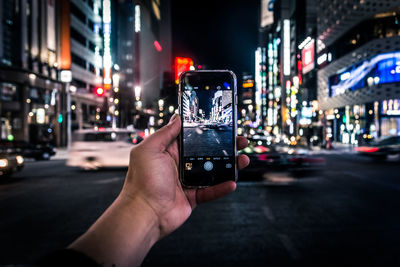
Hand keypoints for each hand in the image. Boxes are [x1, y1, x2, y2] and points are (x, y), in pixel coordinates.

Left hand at [120, 114, 249, 238]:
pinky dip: (222, 188)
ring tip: (242, 160)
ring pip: (212, 171)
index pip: (192, 138)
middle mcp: (180, 165)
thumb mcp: (150, 150)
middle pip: (206, 153)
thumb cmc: (142, 181)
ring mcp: (187, 181)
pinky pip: (211, 191)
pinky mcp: (193, 197)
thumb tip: (177, 118)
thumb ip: (165, 133)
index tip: (221, 125)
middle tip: (239, 141)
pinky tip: (232, 182)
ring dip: (229, 166)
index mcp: (169, 152)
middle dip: (224, 147)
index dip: (206, 131)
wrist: (143, 213)